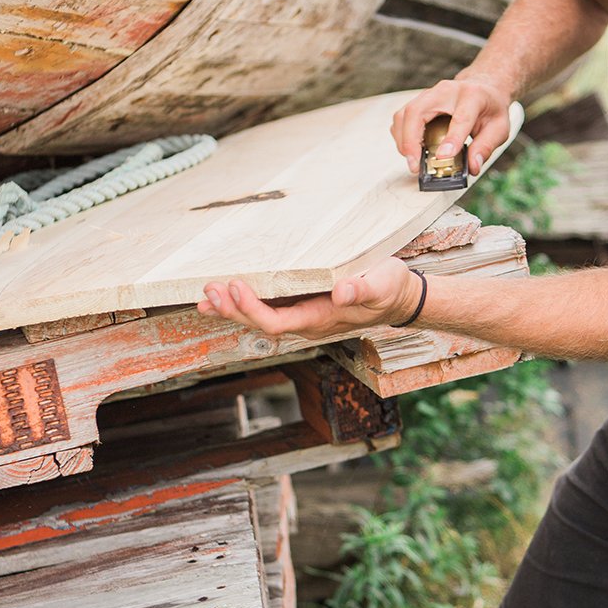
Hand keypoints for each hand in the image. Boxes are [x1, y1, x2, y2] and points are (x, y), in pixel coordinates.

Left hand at [199, 258, 422, 341]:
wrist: (400, 298)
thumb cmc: (392, 289)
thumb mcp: (383, 284)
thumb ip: (363, 290)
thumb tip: (342, 292)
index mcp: (321, 318)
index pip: (278, 322)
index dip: (254, 309)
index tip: (238, 286)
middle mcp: (306, 322)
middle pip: (260, 324)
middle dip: (233, 309)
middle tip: (210, 290)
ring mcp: (302, 315)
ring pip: (260, 318)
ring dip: (232, 308)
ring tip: (207, 296)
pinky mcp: (302, 304)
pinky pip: (267, 308)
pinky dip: (243, 303)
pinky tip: (224, 296)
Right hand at [392, 73, 514, 177]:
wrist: (482, 87)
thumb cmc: (489, 108)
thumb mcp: (499, 128)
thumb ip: (486, 147)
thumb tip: (472, 167)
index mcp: (472, 96)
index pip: (460, 118)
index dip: (451, 139)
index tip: (443, 157)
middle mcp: (446, 91)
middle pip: (417, 111)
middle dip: (411, 141)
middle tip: (415, 166)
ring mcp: (428, 95)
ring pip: (404, 114)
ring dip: (403, 141)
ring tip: (414, 162)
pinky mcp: (418, 102)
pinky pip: (401, 119)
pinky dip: (402, 137)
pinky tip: (413, 151)